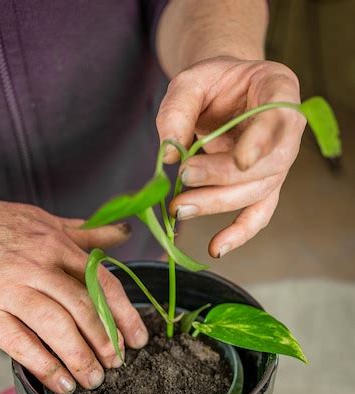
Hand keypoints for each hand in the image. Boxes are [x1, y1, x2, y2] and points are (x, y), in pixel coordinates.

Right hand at [0, 183, 147, 393]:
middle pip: (83, 309)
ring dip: (81, 359)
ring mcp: (8, 289)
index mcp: (55, 244)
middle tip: (116, 365)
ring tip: (93, 380)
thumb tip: (123, 233)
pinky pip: (20, 344)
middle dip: (106, 343)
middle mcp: (36, 265)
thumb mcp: (42, 220)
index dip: (124, 315)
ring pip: (56, 328)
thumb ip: (85, 232)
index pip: (102, 282)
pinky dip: (45, 367)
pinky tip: (62, 383)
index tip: (137, 339)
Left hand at [156, 56, 305, 256]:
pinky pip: (257, 215)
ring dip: (217, 203)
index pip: (279, 118)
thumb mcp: (190, 81)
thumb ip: (177, 111)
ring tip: (179, 208)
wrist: (223, 92)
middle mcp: (287, 131)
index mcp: (279, 90)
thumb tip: (169, 158)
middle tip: (184, 178)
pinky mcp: (262, 187)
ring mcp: (277, 163)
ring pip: (257, 192)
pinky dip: (238, 234)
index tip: (241, 160)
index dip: (263, 142)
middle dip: (223, 177)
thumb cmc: (213, 83)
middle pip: (266, 165)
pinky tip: (216, 248)